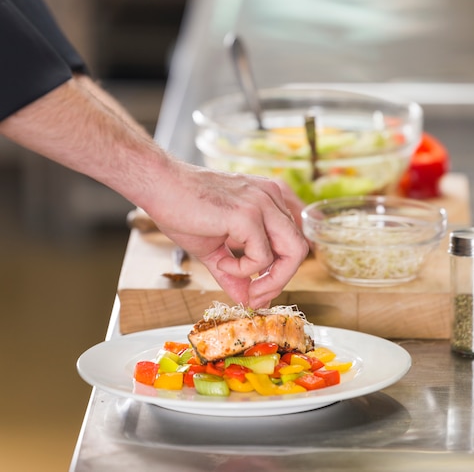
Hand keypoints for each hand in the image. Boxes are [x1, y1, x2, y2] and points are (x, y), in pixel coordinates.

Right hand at [145, 161, 308, 308]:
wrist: (160, 187)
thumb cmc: (182, 208)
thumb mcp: (215, 247)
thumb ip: (234, 272)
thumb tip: (246, 299)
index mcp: (268, 199)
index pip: (292, 240)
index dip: (280, 271)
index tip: (258, 290)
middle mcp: (271, 197)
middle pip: (299, 248)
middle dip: (281, 280)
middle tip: (256, 296)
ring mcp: (262, 204)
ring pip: (293, 253)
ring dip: (270, 280)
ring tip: (244, 286)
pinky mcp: (247, 215)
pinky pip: (262, 257)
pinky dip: (242, 270)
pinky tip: (221, 263)